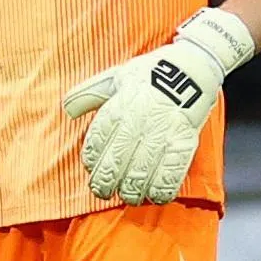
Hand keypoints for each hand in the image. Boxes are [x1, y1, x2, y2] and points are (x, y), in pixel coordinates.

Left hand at [63, 8, 253, 204]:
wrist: (193, 67)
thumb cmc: (152, 73)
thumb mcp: (117, 76)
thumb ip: (90, 93)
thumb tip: (68, 109)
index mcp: (118, 106)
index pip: (94, 146)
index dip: (91, 162)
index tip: (92, 168)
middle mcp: (137, 122)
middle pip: (113, 166)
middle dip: (105, 184)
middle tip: (105, 190)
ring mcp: (162, 134)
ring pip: (138, 177)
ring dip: (131, 192)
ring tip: (129, 194)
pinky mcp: (184, 142)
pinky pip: (169, 177)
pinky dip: (160, 191)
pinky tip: (155, 193)